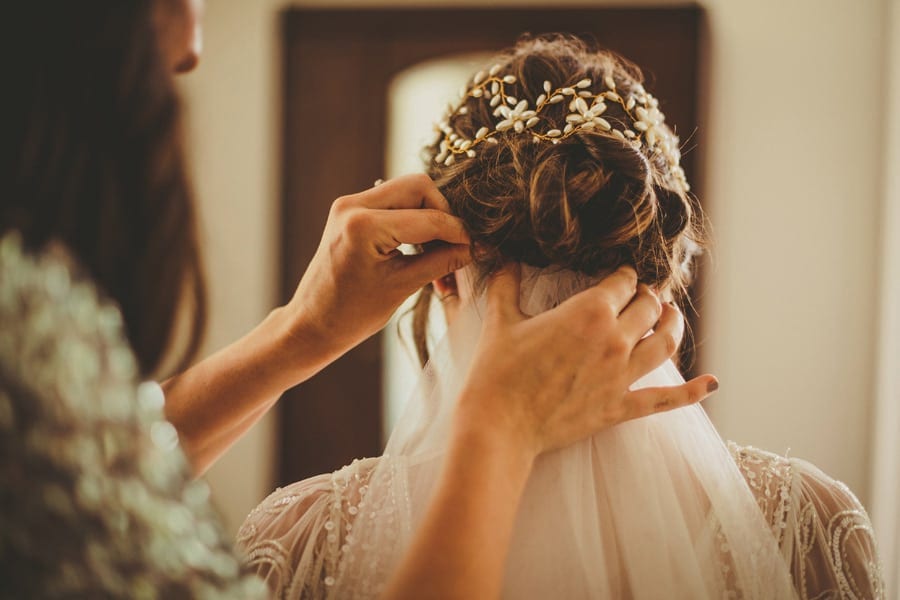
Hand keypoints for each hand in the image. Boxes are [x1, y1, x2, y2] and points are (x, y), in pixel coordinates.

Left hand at [285, 174, 470, 362]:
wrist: (312, 322)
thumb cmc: (352, 314)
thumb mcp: (403, 286)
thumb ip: (442, 261)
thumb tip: (476, 247)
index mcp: (363, 226)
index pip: (429, 218)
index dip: (458, 232)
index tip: (477, 246)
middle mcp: (353, 205)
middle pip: (419, 187)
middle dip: (444, 213)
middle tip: (455, 245)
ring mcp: (349, 204)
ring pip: (408, 190)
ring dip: (429, 216)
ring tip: (439, 252)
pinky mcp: (350, 210)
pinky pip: (393, 202)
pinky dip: (413, 219)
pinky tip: (421, 247)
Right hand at [456, 264, 717, 457]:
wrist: (499, 424)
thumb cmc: (497, 371)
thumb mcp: (499, 320)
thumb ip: (505, 283)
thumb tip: (502, 257)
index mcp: (588, 312)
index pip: (622, 282)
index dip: (623, 275)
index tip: (620, 275)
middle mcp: (614, 340)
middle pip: (648, 307)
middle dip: (647, 296)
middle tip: (643, 294)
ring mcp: (622, 376)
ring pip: (666, 343)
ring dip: (674, 325)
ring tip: (672, 316)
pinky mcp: (620, 407)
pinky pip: (666, 399)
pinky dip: (693, 392)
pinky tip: (712, 383)